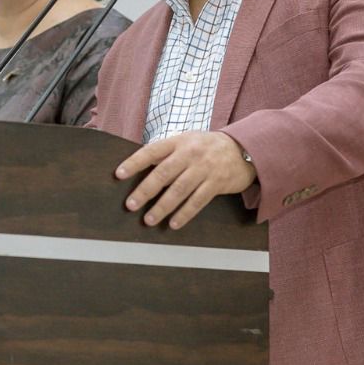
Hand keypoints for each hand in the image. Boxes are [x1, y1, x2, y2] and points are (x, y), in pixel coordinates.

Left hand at [116, 131, 256, 229]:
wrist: (244, 148)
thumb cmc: (207, 147)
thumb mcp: (187, 142)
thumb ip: (167, 153)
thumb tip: (140, 169)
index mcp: (179, 141)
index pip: (152, 151)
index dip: (134, 162)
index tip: (119, 174)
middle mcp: (190, 153)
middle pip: (164, 173)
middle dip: (145, 190)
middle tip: (131, 205)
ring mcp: (205, 168)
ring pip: (179, 190)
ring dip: (162, 206)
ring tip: (149, 219)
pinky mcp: (217, 183)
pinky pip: (198, 200)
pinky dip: (185, 213)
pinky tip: (173, 223)